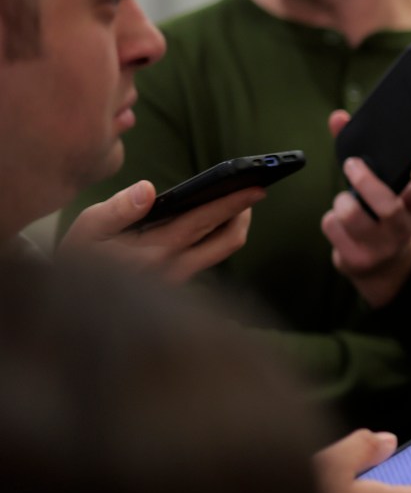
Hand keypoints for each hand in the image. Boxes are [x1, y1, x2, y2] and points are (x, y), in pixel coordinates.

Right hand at [60, 179, 260, 281]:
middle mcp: (174, 268)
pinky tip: (218, 220)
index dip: (233, 204)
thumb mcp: (88, 230)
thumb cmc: (80, 258)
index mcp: (153, 251)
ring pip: (223, 251)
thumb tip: (147, 188)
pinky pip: (210, 258)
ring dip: (236, 226)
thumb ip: (118, 209)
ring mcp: (179, 279)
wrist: (73, 304)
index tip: (256, 187)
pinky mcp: (179, 285)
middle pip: (227, 240)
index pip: (203, 222)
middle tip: (255, 189)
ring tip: (240, 202)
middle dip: (245, 212)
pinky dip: (220, 237)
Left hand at [322, 110, 410, 308]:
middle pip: (386, 206)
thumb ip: (366, 152)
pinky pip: (332, 226)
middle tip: (352, 165)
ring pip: (351, 214)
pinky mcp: (358, 260)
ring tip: (348, 202)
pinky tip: (342, 225)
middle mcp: (404, 228)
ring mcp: (382, 247)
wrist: (383, 264)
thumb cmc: (382, 214)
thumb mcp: (386, 188)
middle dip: (365, 181)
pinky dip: (331, 220)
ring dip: (342, 201)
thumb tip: (338, 117)